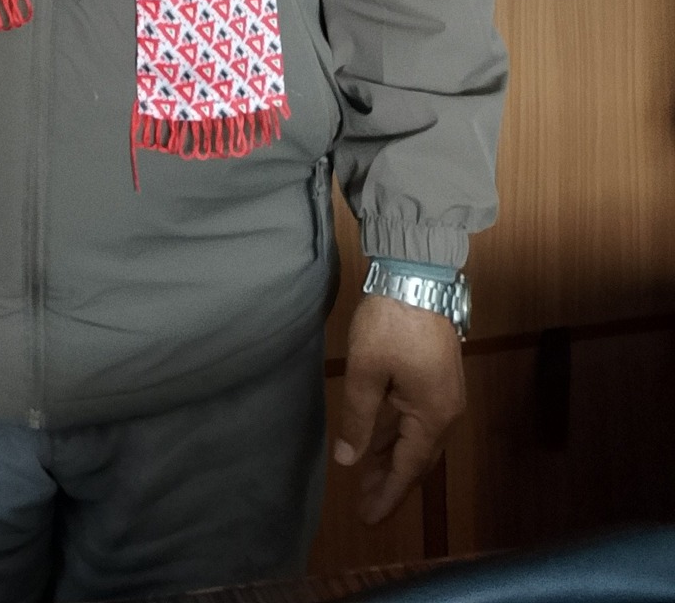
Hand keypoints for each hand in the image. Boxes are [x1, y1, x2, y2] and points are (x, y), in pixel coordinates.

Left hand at [334, 292, 465, 525]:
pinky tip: (381, 440)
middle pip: (419, 459)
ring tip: (367, 477)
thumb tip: (348, 460)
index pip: (409, 469)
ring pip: (419, 440)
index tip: (368, 519)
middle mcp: (447, 411)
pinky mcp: (438, 378)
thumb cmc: (390, 324)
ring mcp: (445, 394)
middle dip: (391, 482)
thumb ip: (358, 419)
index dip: (387, 494)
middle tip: (364, 505)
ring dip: (394, 459)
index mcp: (432, 415)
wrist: (416, 275)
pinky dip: (399, 435)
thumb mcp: (365, 372)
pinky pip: (419, 420)